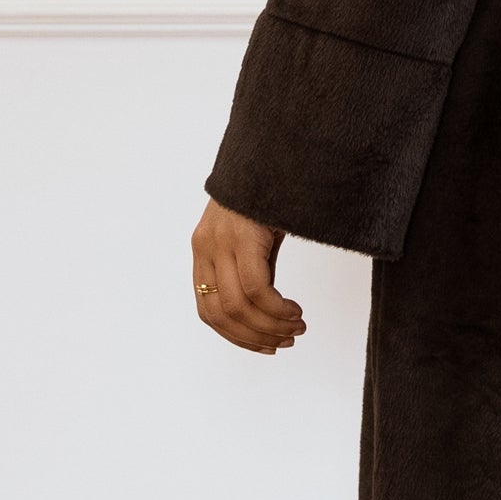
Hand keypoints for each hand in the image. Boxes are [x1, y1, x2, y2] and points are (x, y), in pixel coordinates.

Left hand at [192, 201, 304, 353]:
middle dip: (256, 336)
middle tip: (287, 340)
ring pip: (238, 305)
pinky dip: (277, 309)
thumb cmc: (268, 196)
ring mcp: (220, 242)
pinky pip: (256, 288)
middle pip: (222, 314)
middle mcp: (205, 249)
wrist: (274, 153)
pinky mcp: (241, 235)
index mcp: (204, 252)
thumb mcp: (254, 239)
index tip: (267, 346)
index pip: (208, 312)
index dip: (237, 337)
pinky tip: (295, 310)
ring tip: (297, 327)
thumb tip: (265, 309)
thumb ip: (251, 270)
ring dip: (271, 326)